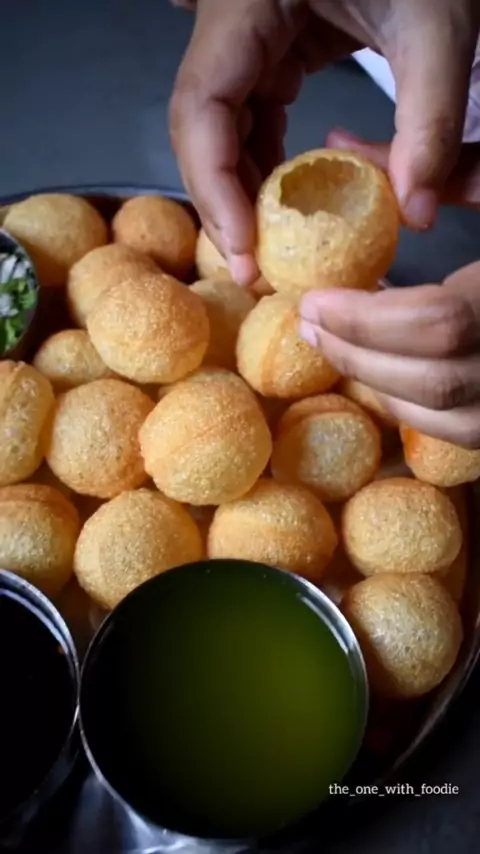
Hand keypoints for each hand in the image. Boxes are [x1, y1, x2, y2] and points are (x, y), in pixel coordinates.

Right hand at [170, 0, 478, 283]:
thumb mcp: (437, 27)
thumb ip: (430, 120)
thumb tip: (417, 213)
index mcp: (249, 3)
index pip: (201, 102)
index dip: (213, 183)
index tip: (244, 247)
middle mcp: (233, 22)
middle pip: (199, 125)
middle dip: (222, 202)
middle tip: (251, 269)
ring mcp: (248, 38)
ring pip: (218, 127)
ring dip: (239, 192)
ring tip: (265, 251)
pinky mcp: (272, 52)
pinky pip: (250, 118)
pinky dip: (264, 168)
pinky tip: (284, 207)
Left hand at [298, 137, 479, 448]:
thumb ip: (441, 168)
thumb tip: (340, 142)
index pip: (441, 323)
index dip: (369, 321)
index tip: (315, 299)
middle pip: (433, 380)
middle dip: (358, 355)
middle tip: (309, 323)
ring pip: (446, 416)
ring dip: (377, 385)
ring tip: (332, 345)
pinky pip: (462, 430)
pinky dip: (411, 406)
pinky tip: (381, 373)